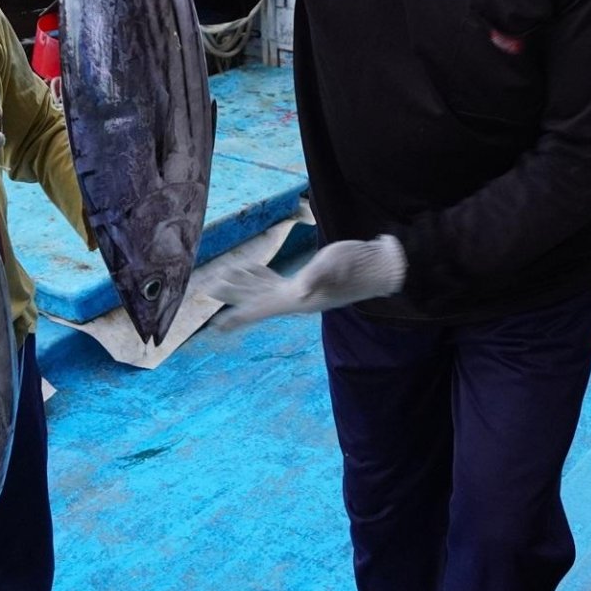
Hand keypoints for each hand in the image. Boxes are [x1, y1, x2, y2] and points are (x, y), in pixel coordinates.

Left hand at [198, 235, 406, 331]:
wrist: (382, 266)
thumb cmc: (359, 263)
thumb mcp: (336, 264)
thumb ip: (318, 276)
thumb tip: (301, 291)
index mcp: (300, 299)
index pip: (262, 309)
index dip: (239, 316)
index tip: (216, 327)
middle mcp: (298, 298)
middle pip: (257, 300)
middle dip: (233, 296)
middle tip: (208, 290)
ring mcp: (303, 289)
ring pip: (264, 289)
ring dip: (243, 284)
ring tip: (222, 278)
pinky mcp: (309, 278)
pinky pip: (276, 279)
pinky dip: (260, 274)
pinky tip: (251, 268)